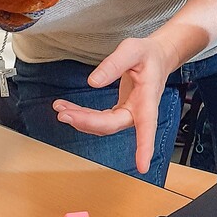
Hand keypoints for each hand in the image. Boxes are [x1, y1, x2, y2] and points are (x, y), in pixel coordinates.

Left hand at [53, 37, 177, 173]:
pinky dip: (82, 115)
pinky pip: (99, 120)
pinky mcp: (119, 112)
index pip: (148, 125)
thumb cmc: (148, 54)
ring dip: (81, 120)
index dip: (145, 147)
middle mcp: (139, 111)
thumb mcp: (132, 50)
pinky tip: (68, 108)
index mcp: (148, 98)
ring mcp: (129, 114)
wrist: (156, 58)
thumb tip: (93, 83)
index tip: (143, 167)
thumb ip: (114, 64)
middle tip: (64, 113)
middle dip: (87, 122)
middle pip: (112, 125)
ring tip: (60, 107)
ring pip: (103, 126)